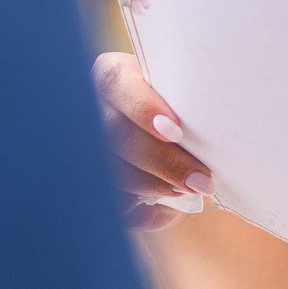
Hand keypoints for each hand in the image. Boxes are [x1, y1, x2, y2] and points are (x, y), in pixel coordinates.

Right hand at [93, 53, 213, 234]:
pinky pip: (111, 203)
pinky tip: (165, 208)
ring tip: (188, 190)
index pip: (116, 82)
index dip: (143, 108)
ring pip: (111, 170)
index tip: (175, 132)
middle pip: (115, 134)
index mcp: (113, 76)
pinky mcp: (91, 186)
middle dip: (162, 161)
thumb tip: (201, 139)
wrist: (168, 140)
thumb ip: (186, 108)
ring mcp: (85, 147)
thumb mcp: (181, 100)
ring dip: (154, 186)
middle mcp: (91, 107)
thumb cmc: (178, 111)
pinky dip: (140, 212)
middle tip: (200, 179)